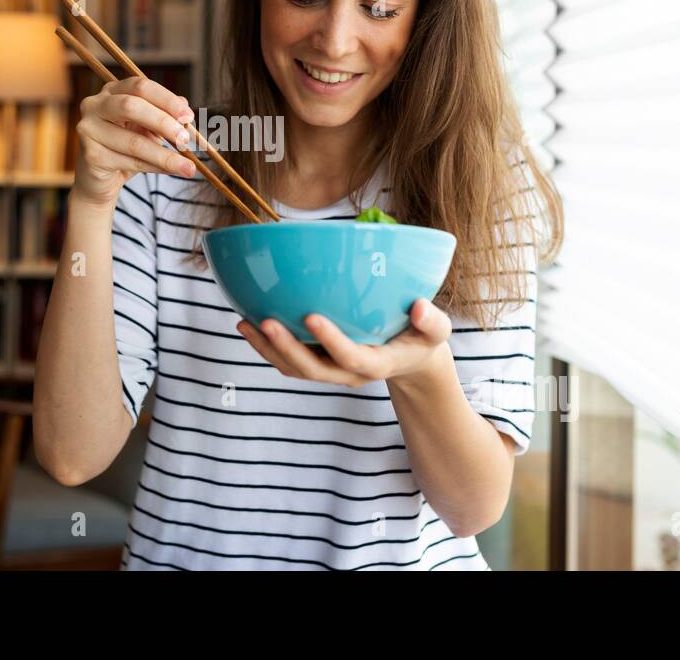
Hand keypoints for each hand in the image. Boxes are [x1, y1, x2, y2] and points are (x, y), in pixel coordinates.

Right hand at [71, 75, 198, 208]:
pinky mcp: (91, 156)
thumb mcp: (149, 128)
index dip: (166, 99)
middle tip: (185, 140)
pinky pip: (130, 162)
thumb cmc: (127, 149)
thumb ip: (165, 116)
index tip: (188, 116)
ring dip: (165, 155)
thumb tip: (186, 110)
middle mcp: (94, 105)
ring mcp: (88, 130)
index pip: (140, 86)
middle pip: (131, 106)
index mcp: (112, 91)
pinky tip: (170, 171)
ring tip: (188, 167)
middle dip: (163, 122)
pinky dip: (155, 167)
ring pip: (133, 142)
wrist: (100, 180)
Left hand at [235, 298, 455, 386]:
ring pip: (294, 368)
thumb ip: (432, 321)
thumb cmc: (421, 337)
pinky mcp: (317, 364)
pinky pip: (288, 361)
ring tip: (243, 322)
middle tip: (265, 320)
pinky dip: (267, 346)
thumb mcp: (436, 331)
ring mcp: (330, 371)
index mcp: (376, 364)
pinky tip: (247, 321)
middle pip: (313, 369)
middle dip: (287, 348)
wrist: (408, 359)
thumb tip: (419, 307)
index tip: (311, 316)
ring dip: (267, 349)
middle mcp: (348, 373)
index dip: (331, 341)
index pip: (352, 358)